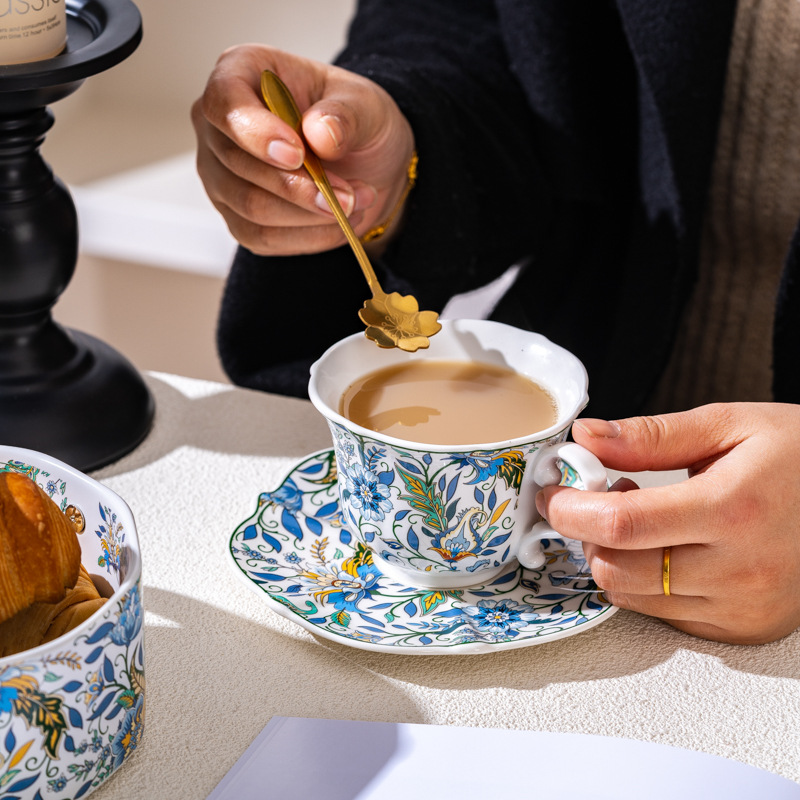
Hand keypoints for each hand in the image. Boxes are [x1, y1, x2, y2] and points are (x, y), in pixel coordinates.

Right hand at [191, 44, 414, 255]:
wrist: (365, 165)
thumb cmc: (354, 122)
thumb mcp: (367, 106)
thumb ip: (347, 114)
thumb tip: (320, 133)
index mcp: (242, 73)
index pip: (225, 102)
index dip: (257, 132)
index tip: (298, 154)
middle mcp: (218, 126)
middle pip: (241, 166)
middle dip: (302, 187)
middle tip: (352, 195)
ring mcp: (221, 175)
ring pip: (253, 208)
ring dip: (311, 215)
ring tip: (356, 204)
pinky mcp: (237, 217)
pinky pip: (264, 238)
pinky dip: (310, 236)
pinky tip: (341, 223)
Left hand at [536, 403, 799, 643]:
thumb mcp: (730, 425)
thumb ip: (651, 436)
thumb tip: (586, 438)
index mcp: (732, 508)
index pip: (621, 523)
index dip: (571, 509)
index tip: (553, 491)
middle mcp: (739, 568)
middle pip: (615, 568)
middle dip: (585, 534)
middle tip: (594, 497)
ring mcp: (743, 606)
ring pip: (631, 597)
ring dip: (611, 557)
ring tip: (636, 517)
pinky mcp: (744, 628)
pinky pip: (662, 615)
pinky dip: (643, 583)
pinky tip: (664, 548)